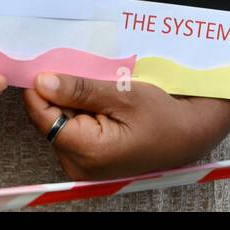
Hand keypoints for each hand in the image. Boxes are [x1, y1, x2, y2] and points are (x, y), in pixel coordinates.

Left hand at [23, 72, 229, 180]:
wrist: (188, 136)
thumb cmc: (163, 116)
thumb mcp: (124, 94)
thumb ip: (81, 89)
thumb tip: (43, 82)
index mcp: (88, 151)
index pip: (42, 116)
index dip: (41, 88)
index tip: (49, 63)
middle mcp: (79, 166)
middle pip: (48, 120)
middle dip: (60, 94)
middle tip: (86, 74)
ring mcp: (83, 166)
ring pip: (60, 123)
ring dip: (72, 102)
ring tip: (100, 89)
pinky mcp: (89, 161)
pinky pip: (72, 130)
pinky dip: (81, 112)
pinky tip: (101, 101)